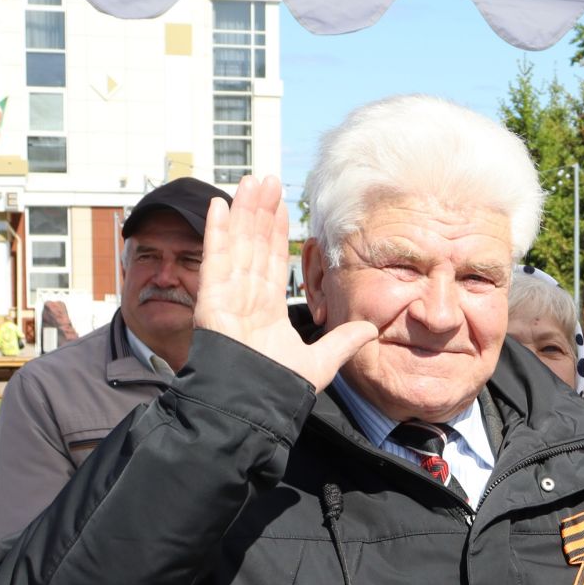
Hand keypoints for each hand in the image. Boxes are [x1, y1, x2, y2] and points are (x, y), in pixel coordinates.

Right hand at [193, 175, 375, 390]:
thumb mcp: (321, 362)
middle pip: (254, 244)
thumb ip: (344, 342)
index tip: (283, 206)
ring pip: (237, 243)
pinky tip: (218, 204)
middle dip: (260, 212)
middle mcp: (245, 297)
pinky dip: (215, 231)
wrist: (254, 404)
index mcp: (267, 309)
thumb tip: (371, 329)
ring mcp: (227, 295)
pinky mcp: (212, 298)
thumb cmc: (279, 388)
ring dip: (242, 211)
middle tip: (266, 180)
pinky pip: (214, 258)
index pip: (273, 260)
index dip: (277, 232)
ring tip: (249, 180)